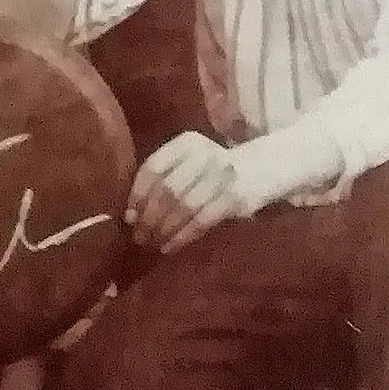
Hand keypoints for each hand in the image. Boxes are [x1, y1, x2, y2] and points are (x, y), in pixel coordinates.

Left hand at [126, 130, 247, 255]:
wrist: (259, 170)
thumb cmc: (210, 172)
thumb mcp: (187, 164)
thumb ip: (161, 181)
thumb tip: (130, 215)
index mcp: (186, 143)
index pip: (154, 168)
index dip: (138, 194)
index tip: (129, 217)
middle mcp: (204, 154)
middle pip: (168, 188)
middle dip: (150, 216)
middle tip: (139, 236)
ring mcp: (222, 174)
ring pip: (185, 206)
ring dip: (165, 228)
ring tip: (153, 243)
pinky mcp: (235, 197)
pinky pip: (203, 220)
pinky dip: (183, 236)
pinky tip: (171, 246)